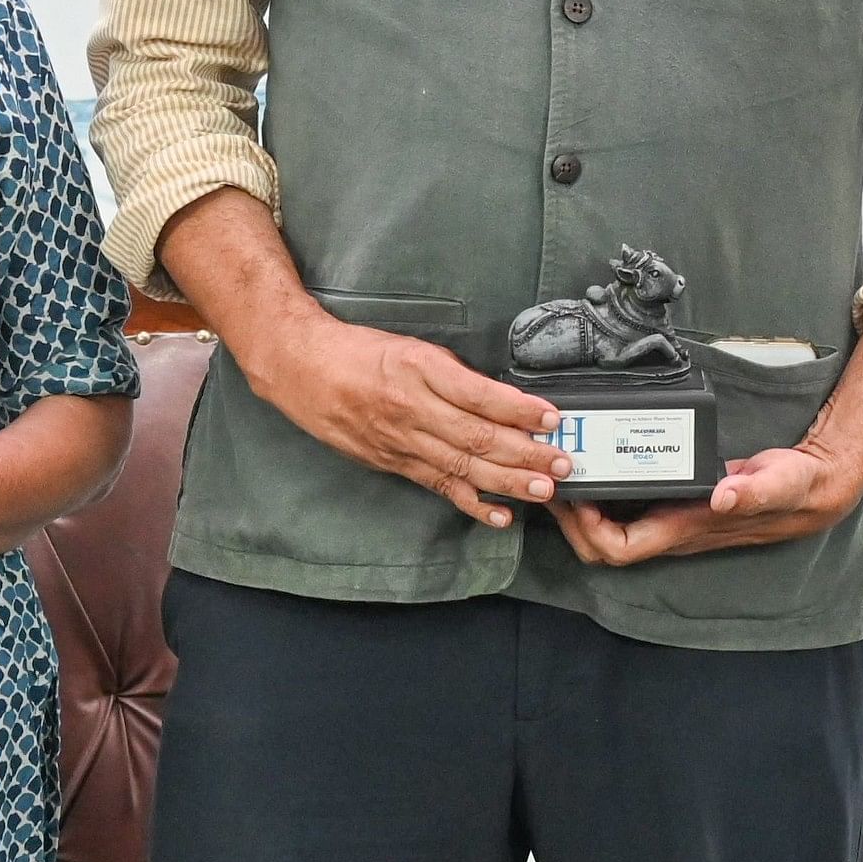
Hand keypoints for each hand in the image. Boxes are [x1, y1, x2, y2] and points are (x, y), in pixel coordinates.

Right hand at [248, 315, 572, 528]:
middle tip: (562, 464)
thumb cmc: (359, 351)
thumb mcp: (412, 348)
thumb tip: (504, 400)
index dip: (517, 410)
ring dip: (508, 482)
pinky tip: (499, 514)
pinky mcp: (392, 462)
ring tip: (544, 490)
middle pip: (476, 437)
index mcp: (419, 370)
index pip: (477, 395)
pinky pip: (438, 485)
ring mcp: (400, 441)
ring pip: (462, 467)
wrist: (300, 368)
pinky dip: (471, 502)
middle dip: (525, 454)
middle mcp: (410, 409)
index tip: (551, 417)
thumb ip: (454, 374)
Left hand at [550, 438, 862, 564]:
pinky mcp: (677, 500)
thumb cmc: (794, 487)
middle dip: (573, 521)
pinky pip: (629, 506)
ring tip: (566, 471)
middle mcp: (673, 529)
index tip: (577, 497)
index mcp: (687, 528)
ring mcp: (673, 517)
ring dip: (584, 507)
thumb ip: (753, 490)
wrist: (813, 487)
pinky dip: (607, 491)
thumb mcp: (779, 482)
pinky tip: (599, 463)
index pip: (622, 548)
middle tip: (555, 480)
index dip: (590, 531)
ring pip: (611, 529)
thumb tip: (722, 496)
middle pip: (604, 546)